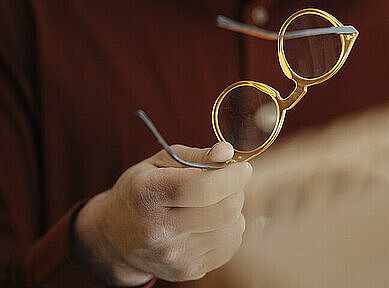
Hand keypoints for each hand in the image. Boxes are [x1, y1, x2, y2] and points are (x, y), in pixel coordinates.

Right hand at [71, 143, 251, 285]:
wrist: (112, 238)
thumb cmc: (140, 191)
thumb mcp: (159, 163)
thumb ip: (197, 156)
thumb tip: (228, 151)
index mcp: (147, 194)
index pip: (204, 187)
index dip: (232, 176)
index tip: (242, 168)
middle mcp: (158, 229)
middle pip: (224, 210)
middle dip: (236, 191)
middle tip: (229, 183)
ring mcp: (173, 255)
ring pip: (233, 228)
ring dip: (234, 210)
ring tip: (215, 203)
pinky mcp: (186, 271)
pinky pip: (230, 246)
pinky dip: (230, 229)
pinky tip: (212, 222)